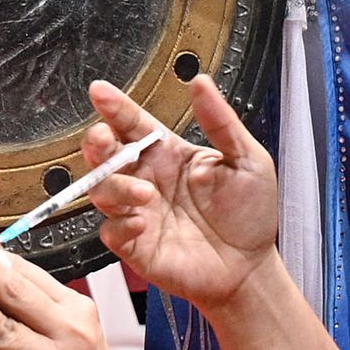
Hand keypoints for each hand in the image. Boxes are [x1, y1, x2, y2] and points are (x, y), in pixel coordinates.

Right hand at [87, 73, 278, 311]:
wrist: (251, 267)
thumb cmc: (249, 214)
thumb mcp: (246, 159)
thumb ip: (221, 121)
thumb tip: (200, 82)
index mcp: (169, 154)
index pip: (133, 124)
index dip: (115, 107)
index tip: (100, 91)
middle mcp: (147, 179)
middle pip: (105, 154)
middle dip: (97, 142)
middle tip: (104, 138)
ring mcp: (138, 212)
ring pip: (102, 190)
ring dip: (114, 186)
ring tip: (145, 193)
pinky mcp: (135, 245)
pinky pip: (111, 231)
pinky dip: (120, 224)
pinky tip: (140, 222)